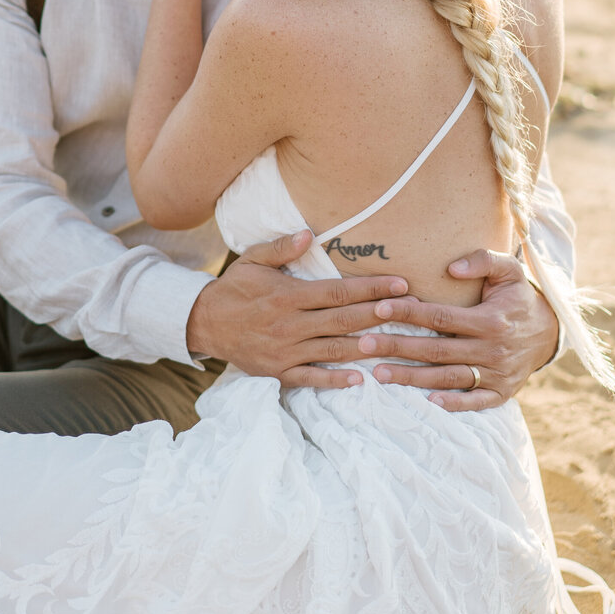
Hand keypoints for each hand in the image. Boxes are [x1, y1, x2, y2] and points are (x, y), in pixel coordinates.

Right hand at [187, 231, 410, 390]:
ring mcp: (286, 351)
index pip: (338, 291)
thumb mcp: (253, 260)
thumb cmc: (234, 288)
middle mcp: (290, 325)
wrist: (203, 323)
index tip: (400, 284)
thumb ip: (282, 247)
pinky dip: (335, 380)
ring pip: (334, 350)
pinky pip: (311, 378)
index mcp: (288, 295)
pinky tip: (359, 379)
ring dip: (366, 346)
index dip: (372, 288)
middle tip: (411, 310)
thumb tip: (309, 233)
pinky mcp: (278, 372)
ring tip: (396, 342)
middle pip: (344, 320)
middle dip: (380, 314)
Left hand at [357, 249, 559, 410]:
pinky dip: (453, 404)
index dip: (408, 313)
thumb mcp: (508, 270)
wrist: (551, 330)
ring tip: (378, 375)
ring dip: (411, 378)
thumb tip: (452, 268)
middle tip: (363, 346)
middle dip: (397, 347)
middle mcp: (492, 350)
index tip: (379, 308)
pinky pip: (474, 402)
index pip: (440, 317)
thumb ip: (482, 260)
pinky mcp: (502, 393)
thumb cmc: (519, 296)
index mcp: (490, 320)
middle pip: (436, 350)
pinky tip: (426, 402)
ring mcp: (497, 374)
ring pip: (447, 378)